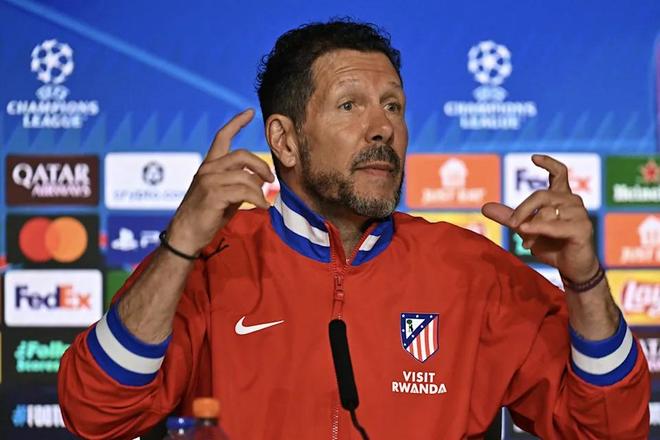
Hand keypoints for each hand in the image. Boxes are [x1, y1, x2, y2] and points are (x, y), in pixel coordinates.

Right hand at [167, 109, 274, 254]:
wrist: (187, 234)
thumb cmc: (207, 215)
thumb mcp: (226, 195)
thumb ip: (240, 183)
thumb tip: (261, 178)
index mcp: (209, 165)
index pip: (222, 136)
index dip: (236, 122)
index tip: (250, 112)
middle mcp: (208, 169)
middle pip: (242, 154)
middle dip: (261, 165)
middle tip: (271, 179)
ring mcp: (208, 180)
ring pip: (246, 176)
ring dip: (260, 190)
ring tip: (264, 201)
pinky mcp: (212, 194)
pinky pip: (244, 191)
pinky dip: (258, 199)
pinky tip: (262, 206)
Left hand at [482, 154, 598, 282]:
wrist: (571, 268)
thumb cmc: (552, 245)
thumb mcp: (526, 229)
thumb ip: (509, 217)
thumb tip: (485, 207)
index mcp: (562, 197)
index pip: (559, 172)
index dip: (548, 163)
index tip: (533, 157)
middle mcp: (573, 202)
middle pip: (541, 195)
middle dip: (522, 209)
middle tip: (513, 225)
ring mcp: (580, 214)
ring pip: (547, 211)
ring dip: (531, 227)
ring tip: (525, 243)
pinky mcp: (582, 229)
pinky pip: (555, 225)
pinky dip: (538, 227)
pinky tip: (525, 231)